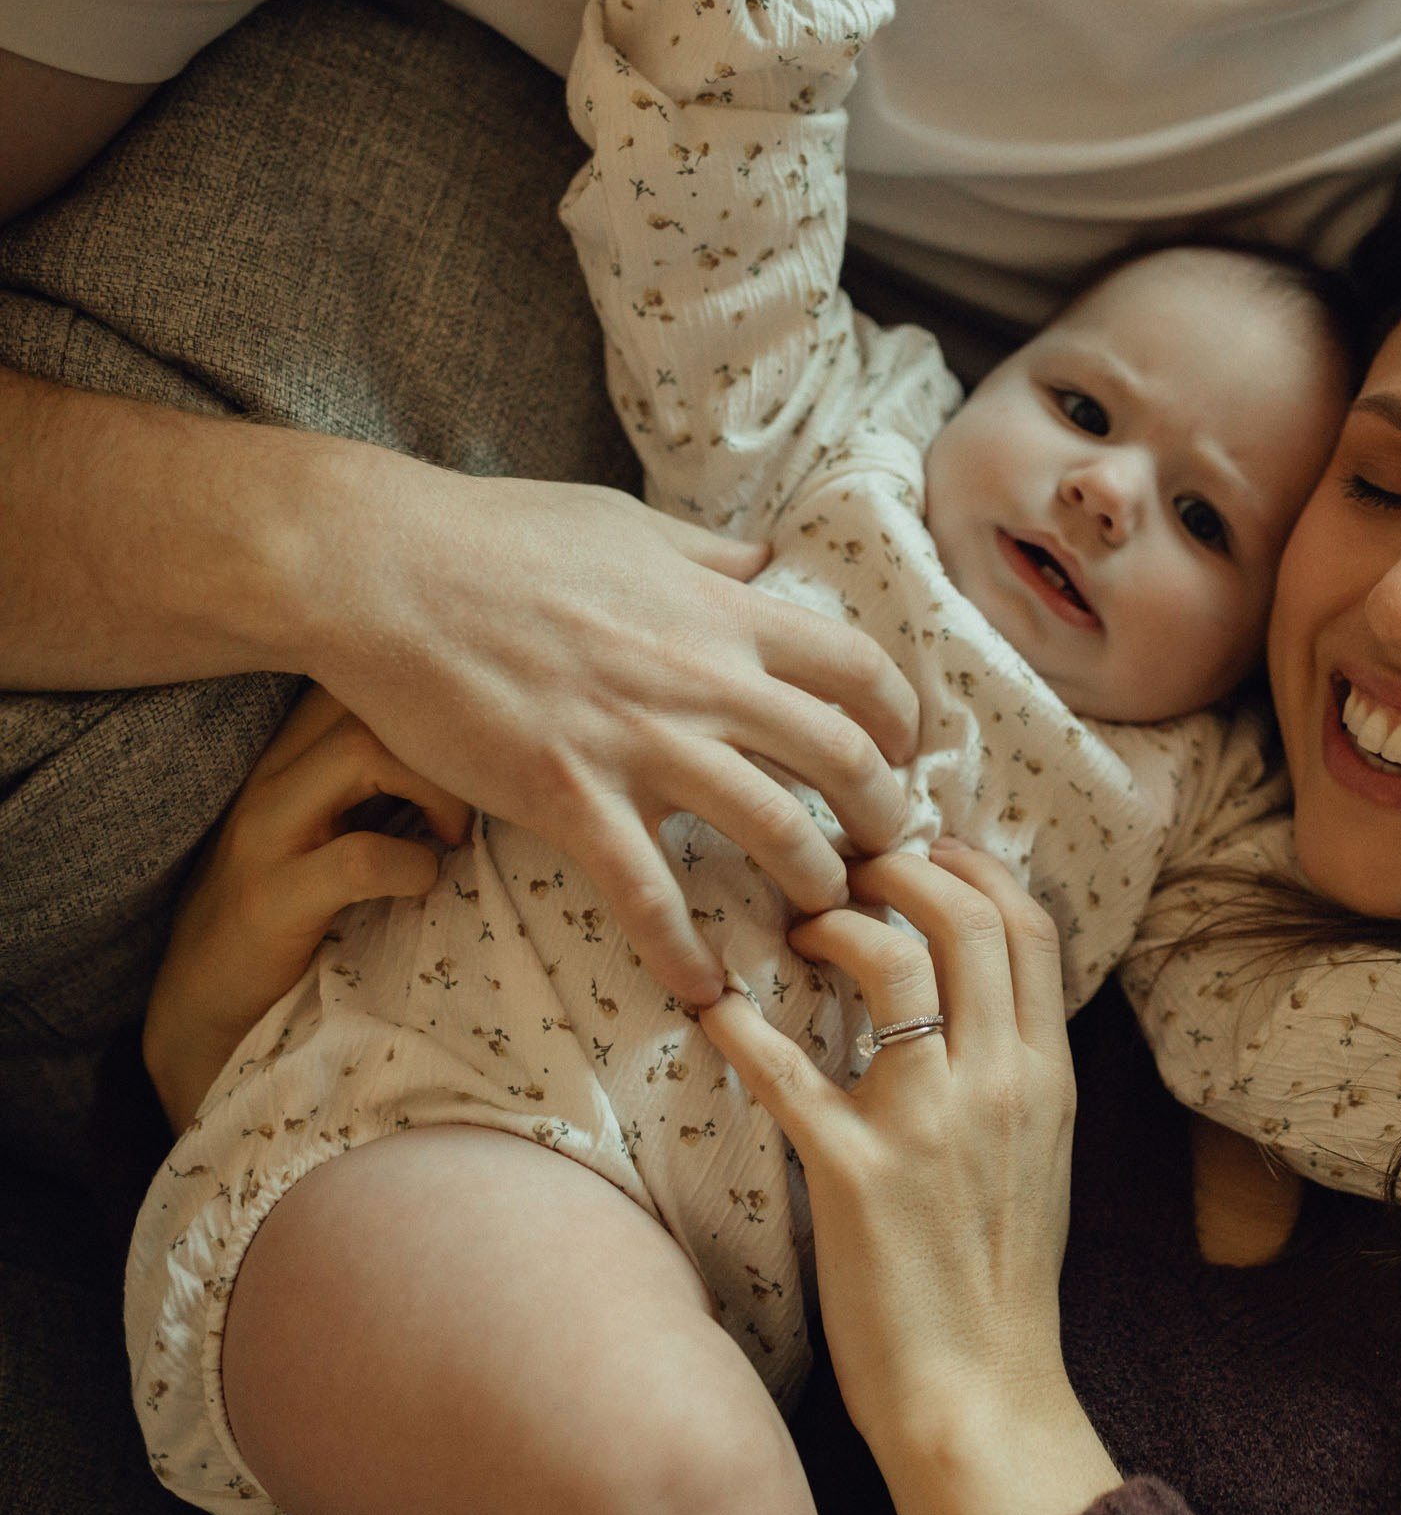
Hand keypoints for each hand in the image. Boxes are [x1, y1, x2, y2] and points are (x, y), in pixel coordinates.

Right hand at [146, 687, 470, 1124]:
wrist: (207, 1006)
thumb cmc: (300, 907)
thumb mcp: (344, 824)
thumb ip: (396, 778)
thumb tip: (503, 754)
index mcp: (293, 751)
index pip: (365, 666)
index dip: (441, 684)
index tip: (487, 737)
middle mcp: (272, 775)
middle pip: (371, 691)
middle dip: (451, 733)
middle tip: (484, 793)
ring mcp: (265, 834)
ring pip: (361, 751)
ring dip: (439, 788)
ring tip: (455, 835)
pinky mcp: (268, 901)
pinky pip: (359, 858)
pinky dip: (413, 867)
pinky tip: (422, 884)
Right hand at [312, 467, 918, 1007]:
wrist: (381, 568)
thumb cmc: (500, 535)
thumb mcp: (629, 524)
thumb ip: (706, 556)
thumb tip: (763, 561)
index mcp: (722, 612)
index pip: (856, 667)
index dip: (899, 716)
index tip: (904, 751)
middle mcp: (702, 679)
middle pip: (843, 757)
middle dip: (884, 813)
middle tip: (890, 850)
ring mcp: (640, 743)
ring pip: (775, 829)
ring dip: (816, 882)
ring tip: (827, 915)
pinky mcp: (568, 796)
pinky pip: (647, 892)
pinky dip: (684, 951)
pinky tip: (706, 990)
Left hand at [701, 846, 1120, 1514]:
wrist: (984, 1394)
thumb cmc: (1000, 1279)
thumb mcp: (1039, 1155)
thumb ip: (1013, 1070)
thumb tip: (970, 997)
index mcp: (1047, 1076)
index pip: (1028, 924)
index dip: (972, 864)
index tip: (923, 848)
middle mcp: (1000, 1082)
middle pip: (965, 915)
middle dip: (900, 867)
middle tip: (847, 872)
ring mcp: (929, 1123)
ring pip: (892, 962)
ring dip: (835, 923)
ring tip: (799, 930)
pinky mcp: (854, 1173)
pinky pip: (787, 1070)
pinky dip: (742, 1026)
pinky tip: (715, 1008)